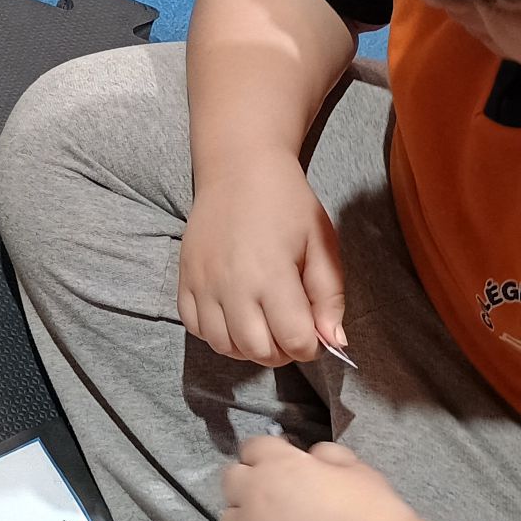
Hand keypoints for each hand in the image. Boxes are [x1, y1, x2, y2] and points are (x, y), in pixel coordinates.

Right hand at [179, 154, 343, 365]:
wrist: (239, 168)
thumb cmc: (287, 202)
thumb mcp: (321, 243)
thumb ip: (330, 296)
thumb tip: (335, 342)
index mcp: (272, 275)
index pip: (294, 341)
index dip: (311, 346)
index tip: (315, 332)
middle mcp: (233, 285)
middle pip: (258, 351)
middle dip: (282, 352)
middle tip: (291, 331)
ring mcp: (204, 284)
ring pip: (223, 346)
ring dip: (248, 347)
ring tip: (264, 325)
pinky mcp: (185, 280)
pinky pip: (195, 328)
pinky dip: (216, 333)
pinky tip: (235, 316)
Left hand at [218, 434, 415, 520]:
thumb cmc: (375, 513)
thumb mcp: (356, 468)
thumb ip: (326, 455)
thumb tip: (311, 457)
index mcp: (277, 464)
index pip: (252, 447)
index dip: (268, 455)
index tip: (282, 466)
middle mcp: (254, 495)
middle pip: (231, 480)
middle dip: (249, 484)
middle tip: (275, 498)